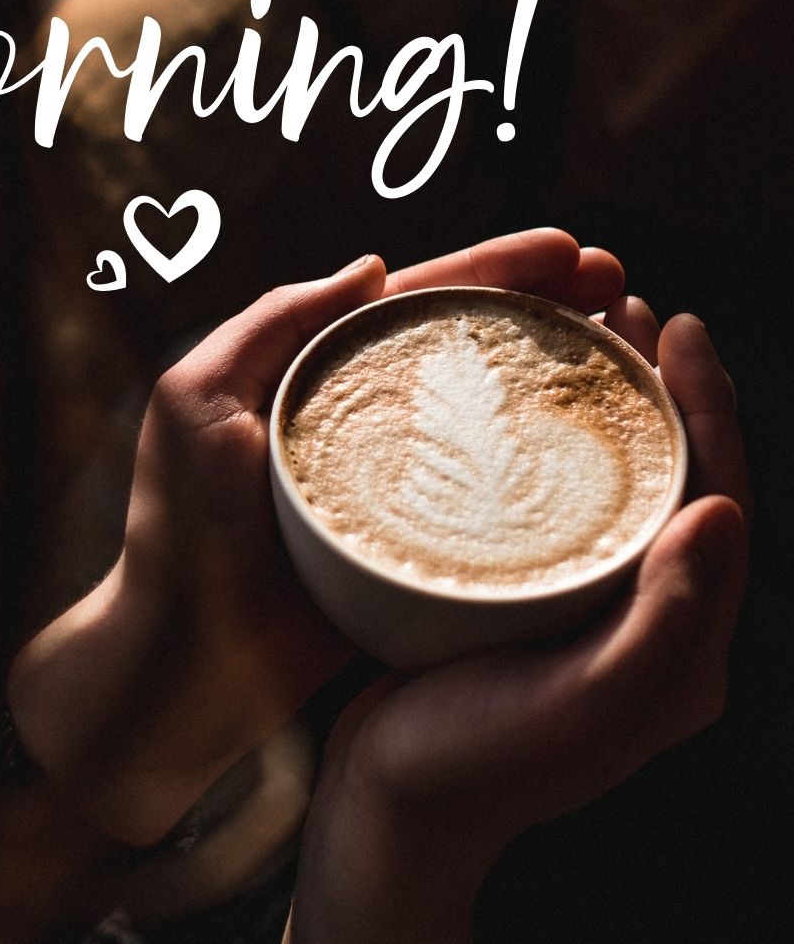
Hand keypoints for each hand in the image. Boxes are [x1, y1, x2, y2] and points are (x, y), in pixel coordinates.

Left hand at [8, 229, 625, 844]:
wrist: (187, 662)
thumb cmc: (181, 529)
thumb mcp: (197, 400)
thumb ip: (272, 322)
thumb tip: (372, 264)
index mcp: (317, 370)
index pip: (417, 299)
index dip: (494, 267)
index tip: (567, 247)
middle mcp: (367, 415)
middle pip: (471, 343)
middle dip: (545, 302)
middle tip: (616, 281)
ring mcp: (402, 479)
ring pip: (492, 408)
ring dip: (559, 368)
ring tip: (628, 340)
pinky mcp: (425, 543)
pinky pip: (493, 489)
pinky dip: (545, 457)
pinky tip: (599, 440)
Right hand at [288, 305, 747, 943]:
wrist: (392, 812)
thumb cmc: (474, 767)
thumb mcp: (580, 707)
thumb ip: (667, 621)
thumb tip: (725, 512)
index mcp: (681, 643)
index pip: (717, 496)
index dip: (707, 406)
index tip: (676, 326)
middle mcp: (648, 617)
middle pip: (675, 476)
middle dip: (662, 387)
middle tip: (624, 307)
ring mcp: (593, 608)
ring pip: (622, 481)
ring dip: (614, 403)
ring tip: (584, 332)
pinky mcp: (539, 599)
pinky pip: (570, 501)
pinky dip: (558, 441)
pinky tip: (520, 406)